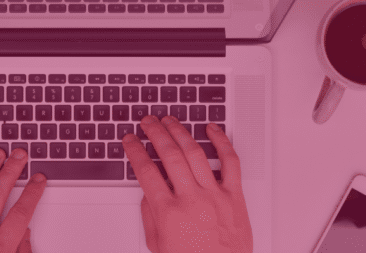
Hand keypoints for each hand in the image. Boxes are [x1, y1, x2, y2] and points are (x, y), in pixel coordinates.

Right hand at [123, 115, 251, 252]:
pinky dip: (221, 141)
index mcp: (169, 212)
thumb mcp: (158, 243)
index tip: (131, 140)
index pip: (146, 170)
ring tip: (170, 121)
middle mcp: (191, 199)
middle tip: (147, 122)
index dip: (135, 150)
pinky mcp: (235, 196)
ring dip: (180, 131)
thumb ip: (150, 214)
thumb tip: (149, 190)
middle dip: (154, 133)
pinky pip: (230, 161)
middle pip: (169, 155)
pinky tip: (211, 129)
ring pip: (195, 152)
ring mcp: (215, 195)